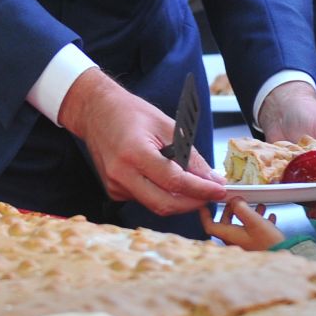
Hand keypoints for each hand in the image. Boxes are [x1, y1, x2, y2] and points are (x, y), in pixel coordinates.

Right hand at [58, 69, 225, 215]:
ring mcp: (115, 185)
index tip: (219, 191)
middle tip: (211, 195)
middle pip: (164, 204)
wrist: (95, 111)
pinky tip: (166, 180)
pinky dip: (161, 194)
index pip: (174, 181)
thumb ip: (190, 155)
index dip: (200, 190)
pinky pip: (145, 200)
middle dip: (192, 203)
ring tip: (193, 185)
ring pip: (155, 205)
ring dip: (178, 200)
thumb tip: (211, 178)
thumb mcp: (166, 126)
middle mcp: (121, 174)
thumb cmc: (129, 112)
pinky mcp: (114, 191)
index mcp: (134, 153)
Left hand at [201, 197, 283, 251]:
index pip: (210, 225)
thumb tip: (235, 200)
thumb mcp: (254, 222)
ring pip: (242, 226)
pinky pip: (255, 230)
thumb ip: (242, 209)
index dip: (205, 214)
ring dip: (249, 213)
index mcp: (230, 235)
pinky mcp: (258, 245)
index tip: (205, 204)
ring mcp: (247, 243)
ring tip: (259, 205)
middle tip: (237, 200)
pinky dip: (260, 221)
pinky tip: (270, 216)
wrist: (283, 261)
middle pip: (226, 223)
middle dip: (231, 210)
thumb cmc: (268, 242)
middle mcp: (236, 240)